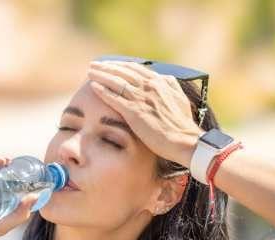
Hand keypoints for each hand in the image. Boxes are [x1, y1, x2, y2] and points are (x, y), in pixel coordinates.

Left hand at [86, 60, 203, 166]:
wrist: (184, 141)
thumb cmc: (182, 124)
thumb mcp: (179, 99)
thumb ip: (170, 86)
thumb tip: (164, 77)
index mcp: (161, 82)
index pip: (137, 69)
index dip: (121, 65)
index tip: (110, 64)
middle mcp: (150, 86)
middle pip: (124, 72)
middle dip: (108, 67)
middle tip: (94, 65)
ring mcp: (142, 98)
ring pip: (117, 82)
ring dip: (102, 75)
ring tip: (90, 72)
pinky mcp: (134, 112)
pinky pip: (115, 98)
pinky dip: (103, 91)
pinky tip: (93, 87)